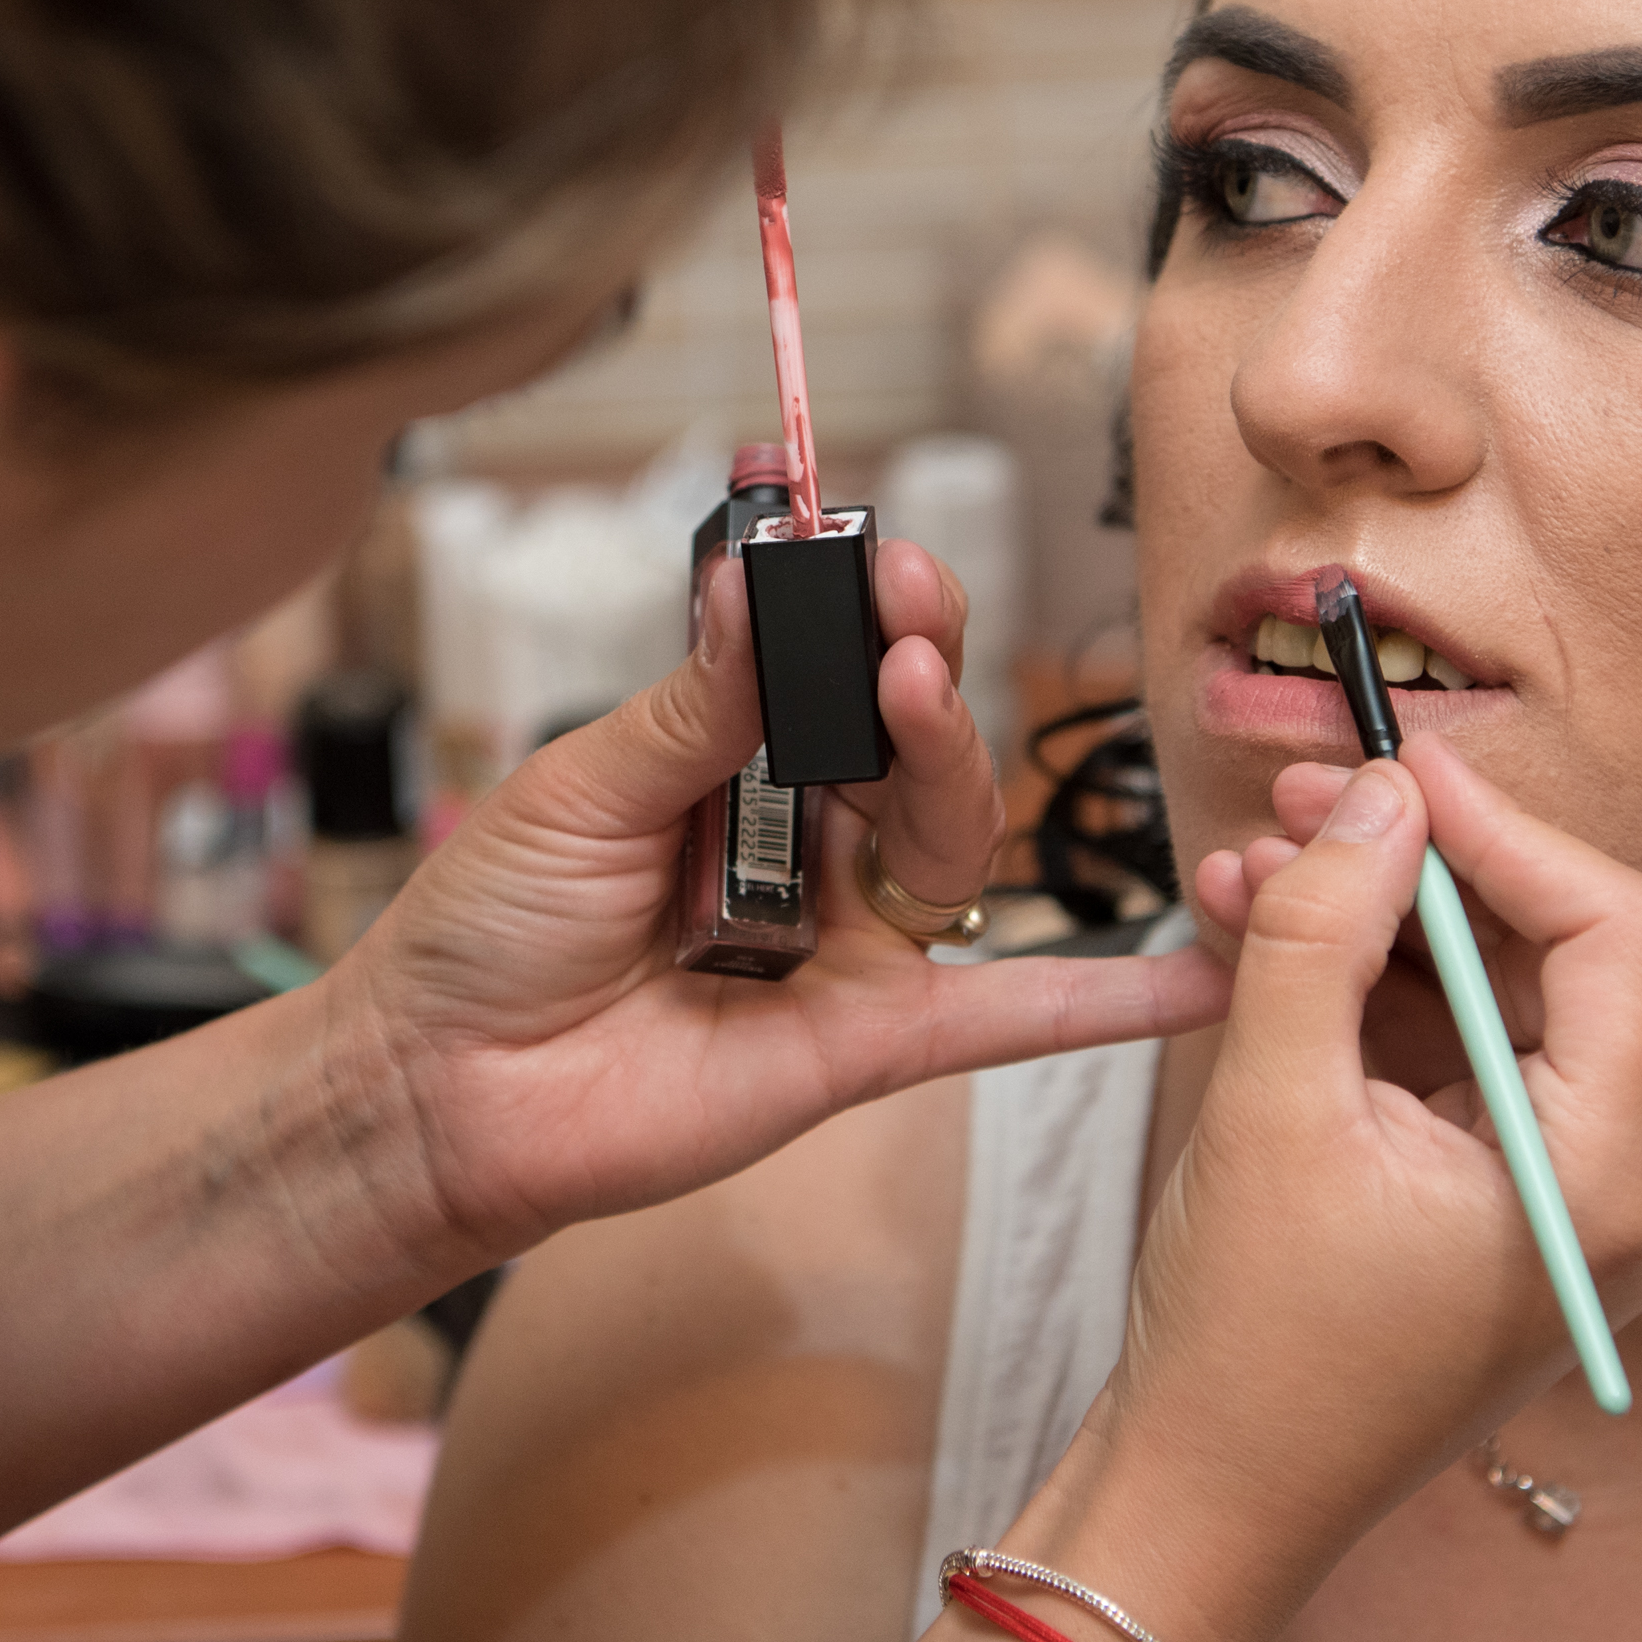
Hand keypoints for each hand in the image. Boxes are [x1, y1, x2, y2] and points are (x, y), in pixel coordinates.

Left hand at [315, 540, 1227, 1264]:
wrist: (441, 1093)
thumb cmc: (487, 933)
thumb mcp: (580, 789)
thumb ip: (696, 704)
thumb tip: (752, 578)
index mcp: (743, 758)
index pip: (840, 662)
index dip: (868, 605)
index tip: (868, 549)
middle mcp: (815, 838)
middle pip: (917, 740)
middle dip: (920, 667)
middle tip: (900, 614)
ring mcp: (851, 938)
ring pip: (954, 838)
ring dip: (953, 762)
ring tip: (914, 696)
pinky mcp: (870, 1038)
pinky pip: (1008, 1013)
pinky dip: (1112, 998)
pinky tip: (1200, 978)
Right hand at [1101, 742, 1641, 1568]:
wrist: (1210, 1503)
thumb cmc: (1248, 1344)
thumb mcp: (1273, 1104)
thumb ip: (1329, 927)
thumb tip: (1380, 793)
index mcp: (1607, 1180)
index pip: (1618, 934)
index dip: (1506, 831)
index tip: (1395, 768)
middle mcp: (1622, 1193)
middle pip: (1560, 958)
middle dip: (1427, 868)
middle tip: (1303, 797)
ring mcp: (1568, 1205)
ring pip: (1497, 1000)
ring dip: (1380, 924)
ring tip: (1252, 865)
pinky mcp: (1506, 1209)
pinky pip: (1460, 1060)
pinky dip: (1373, 997)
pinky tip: (1268, 939)